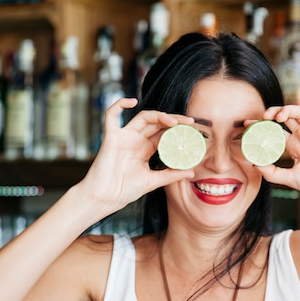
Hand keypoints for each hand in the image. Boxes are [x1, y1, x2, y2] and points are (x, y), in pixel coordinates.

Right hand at [76, 98, 194, 212]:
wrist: (105, 198)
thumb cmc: (125, 191)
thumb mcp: (153, 182)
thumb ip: (171, 175)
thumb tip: (191, 171)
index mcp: (145, 149)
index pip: (164, 133)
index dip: (178, 130)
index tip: (194, 130)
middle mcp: (136, 140)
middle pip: (157, 123)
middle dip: (174, 120)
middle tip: (190, 122)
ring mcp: (124, 137)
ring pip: (143, 117)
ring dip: (159, 115)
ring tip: (174, 121)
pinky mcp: (111, 137)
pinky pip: (111, 116)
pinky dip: (119, 105)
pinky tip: (131, 101)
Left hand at [257, 94, 299, 209]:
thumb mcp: (290, 179)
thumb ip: (271, 172)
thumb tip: (253, 163)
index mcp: (294, 147)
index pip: (274, 131)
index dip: (261, 126)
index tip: (247, 125)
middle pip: (285, 118)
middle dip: (272, 114)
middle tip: (263, 117)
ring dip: (288, 109)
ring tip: (279, 116)